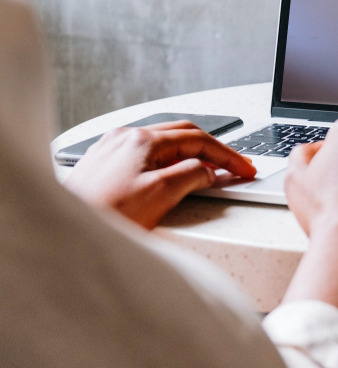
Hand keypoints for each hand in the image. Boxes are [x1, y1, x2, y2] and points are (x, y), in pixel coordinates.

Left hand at [64, 121, 256, 228]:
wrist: (59, 234)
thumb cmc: (103, 217)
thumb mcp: (160, 195)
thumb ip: (192, 175)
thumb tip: (208, 170)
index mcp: (142, 140)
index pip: (198, 140)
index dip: (228, 155)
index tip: (246, 168)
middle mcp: (126, 137)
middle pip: (183, 135)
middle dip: (213, 150)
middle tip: (236, 167)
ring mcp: (113, 149)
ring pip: (165, 143)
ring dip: (192, 154)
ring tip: (211, 172)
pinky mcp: (104, 164)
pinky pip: (147, 154)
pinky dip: (170, 161)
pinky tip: (175, 174)